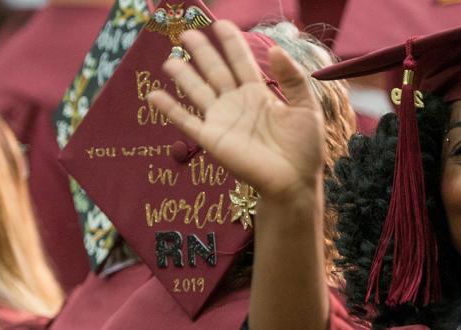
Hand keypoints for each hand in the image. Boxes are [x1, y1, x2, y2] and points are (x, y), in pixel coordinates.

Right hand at [150, 21, 324, 200]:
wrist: (294, 182)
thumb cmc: (304, 148)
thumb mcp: (306, 108)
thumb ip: (292, 79)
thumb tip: (276, 48)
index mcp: (259, 93)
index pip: (241, 61)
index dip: (230, 42)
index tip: (219, 23)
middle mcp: (237, 103)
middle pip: (215, 71)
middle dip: (202, 52)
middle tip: (187, 33)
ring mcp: (222, 120)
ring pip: (198, 91)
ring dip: (183, 75)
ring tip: (169, 60)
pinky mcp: (212, 138)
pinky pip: (186, 121)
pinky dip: (169, 108)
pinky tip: (154, 95)